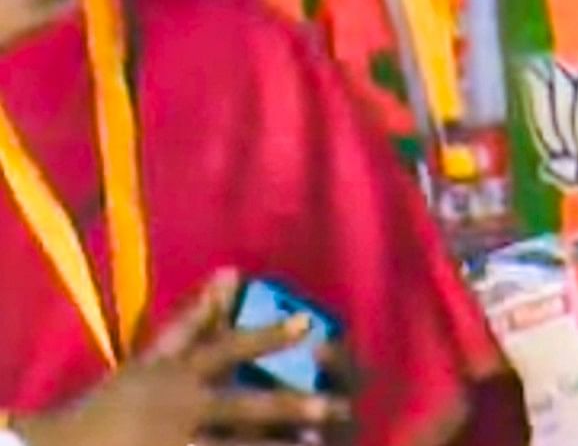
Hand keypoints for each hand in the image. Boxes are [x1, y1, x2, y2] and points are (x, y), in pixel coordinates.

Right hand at [23, 272, 352, 445]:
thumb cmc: (115, 403)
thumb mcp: (151, 360)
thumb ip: (195, 321)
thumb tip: (231, 272)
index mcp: (177, 376)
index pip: (227, 349)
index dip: (267, 336)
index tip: (310, 325)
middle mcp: (180, 409)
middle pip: (244, 408)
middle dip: (293, 408)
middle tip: (339, 408)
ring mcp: (177, 445)